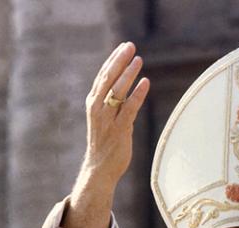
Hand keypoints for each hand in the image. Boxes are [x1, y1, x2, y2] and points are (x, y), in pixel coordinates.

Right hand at [83, 41, 149, 184]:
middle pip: (108, 79)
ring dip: (128, 73)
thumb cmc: (104, 145)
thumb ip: (113, 106)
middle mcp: (98, 109)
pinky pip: (129, 109)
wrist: (99, 169)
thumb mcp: (105, 121)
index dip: (113, 61)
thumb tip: (127, 93)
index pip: (103, 77)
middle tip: (130, 46)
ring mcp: (108, 120)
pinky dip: (137, 94)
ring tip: (138, 59)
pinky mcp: (119, 131)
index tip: (123, 47)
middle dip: (119, 61)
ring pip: (117, 91)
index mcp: (93, 104)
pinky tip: (145, 82)